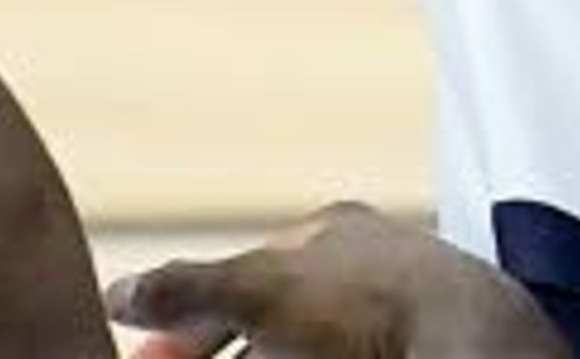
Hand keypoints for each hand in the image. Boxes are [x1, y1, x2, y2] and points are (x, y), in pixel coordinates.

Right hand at [113, 206, 564, 358]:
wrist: (464, 336)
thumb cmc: (367, 303)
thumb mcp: (260, 290)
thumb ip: (187, 287)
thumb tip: (115, 293)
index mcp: (329, 233)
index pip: (238, 279)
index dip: (186, 323)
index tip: (145, 355)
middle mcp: (358, 265)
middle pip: (267, 319)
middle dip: (216, 347)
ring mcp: (383, 311)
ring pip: (301, 342)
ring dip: (259, 352)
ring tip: (229, 357)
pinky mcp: (399, 336)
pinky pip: (340, 345)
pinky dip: (298, 355)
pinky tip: (293, 358)